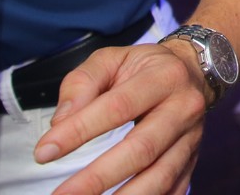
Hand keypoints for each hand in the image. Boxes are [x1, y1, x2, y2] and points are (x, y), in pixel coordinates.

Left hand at [34, 41, 207, 194]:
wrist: (194, 72)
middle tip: (63, 194)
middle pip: (142, 149)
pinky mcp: (192, 162)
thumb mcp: (111, 58)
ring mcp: (190, 139)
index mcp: (163, 77)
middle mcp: (183, 109)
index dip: (79, 130)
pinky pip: (173, 190)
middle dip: (98, 177)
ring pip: (160, 176)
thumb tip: (60, 123)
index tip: (44, 151)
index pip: (118, 107)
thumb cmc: (145, 67)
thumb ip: (81, 83)